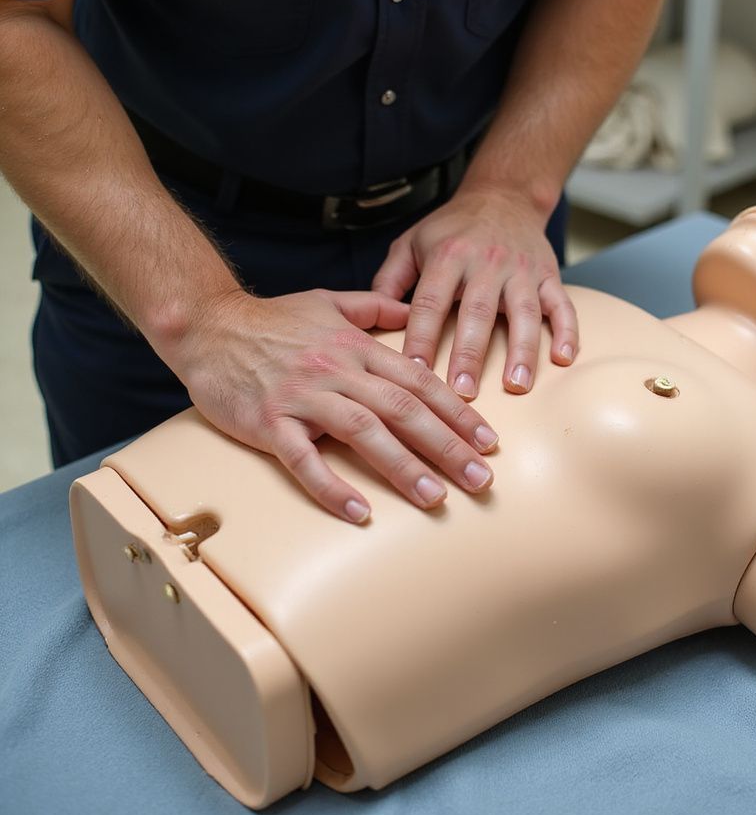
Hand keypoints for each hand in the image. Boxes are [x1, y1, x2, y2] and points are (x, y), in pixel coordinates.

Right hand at [163, 288, 499, 524]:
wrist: (208, 324)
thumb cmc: (271, 319)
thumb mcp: (329, 302)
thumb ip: (375, 307)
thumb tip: (412, 310)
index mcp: (357, 347)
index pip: (418, 382)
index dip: (457, 412)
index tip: (488, 440)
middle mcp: (337, 370)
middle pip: (402, 409)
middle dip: (446, 445)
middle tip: (480, 478)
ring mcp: (303, 396)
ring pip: (363, 431)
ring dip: (403, 466)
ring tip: (436, 498)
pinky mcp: (268, 421)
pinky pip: (303, 459)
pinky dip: (331, 487)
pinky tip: (360, 513)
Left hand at [372, 186, 578, 398]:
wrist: (503, 195)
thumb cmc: (452, 228)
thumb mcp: (411, 242)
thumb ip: (388, 280)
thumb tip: (372, 323)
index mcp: (448, 255)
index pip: (430, 302)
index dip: (421, 338)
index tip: (415, 373)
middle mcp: (487, 262)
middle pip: (477, 312)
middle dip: (470, 355)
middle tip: (464, 394)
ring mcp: (522, 270)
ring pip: (525, 313)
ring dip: (522, 351)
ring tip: (516, 386)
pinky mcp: (549, 275)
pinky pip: (562, 304)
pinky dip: (567, 331)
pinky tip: (564, 359)